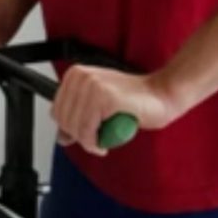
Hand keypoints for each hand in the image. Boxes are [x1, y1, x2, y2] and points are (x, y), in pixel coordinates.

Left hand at [51, 65, 183, 152]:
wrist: (161, 95)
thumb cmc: (134, 101)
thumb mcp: (98, 109)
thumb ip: (78, 119)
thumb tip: (61, 137)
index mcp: (76, 74)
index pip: (56, 111)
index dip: (70, 129)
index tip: (86, 134)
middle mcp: (82, 76)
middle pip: (64, 121)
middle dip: (79, 137)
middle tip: (97, 139)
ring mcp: (92, 85)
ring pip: (75, 128)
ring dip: (89, 142)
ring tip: (104, 139)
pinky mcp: (104, 96)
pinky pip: (88, 130)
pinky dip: (95, 143)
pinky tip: (105, 143)